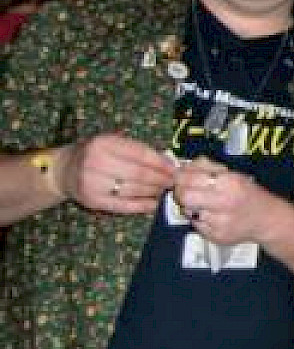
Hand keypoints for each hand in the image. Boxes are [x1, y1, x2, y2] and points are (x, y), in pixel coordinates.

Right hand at [57, 134, 174, 214]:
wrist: (64, 170)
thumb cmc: (95, 153)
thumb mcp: (112, 142)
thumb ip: (136, 150)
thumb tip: (167, 162)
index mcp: (103, 143)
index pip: (139, 153)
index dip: (160, 162)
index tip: (174, 168)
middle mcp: (95, 163)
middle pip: (137, 173)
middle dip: (160, 179)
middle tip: (173, 181)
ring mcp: (92, 184)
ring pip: (132, 190)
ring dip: (153, 192)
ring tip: (164, 190)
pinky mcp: (92, 201)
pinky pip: (122, 206)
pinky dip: (141, 206)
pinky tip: (153, 204)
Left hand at [172, 156, 280, 245]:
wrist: (266, 219)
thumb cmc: (248, 193)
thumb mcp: (232, 173)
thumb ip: (207, 167)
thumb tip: (183, 167)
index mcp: (229, 182)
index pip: (191, 178)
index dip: (180, 177)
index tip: (180, 176)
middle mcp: (225, 202)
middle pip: (185, 197)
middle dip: (180, 193)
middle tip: (184, 191)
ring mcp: (220, 222)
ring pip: (189, 213)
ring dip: (191, 207)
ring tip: (203, 204)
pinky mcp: (217, 237)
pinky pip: (197, 226)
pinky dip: (200, 220)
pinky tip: (212, 217)